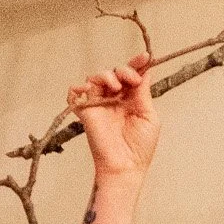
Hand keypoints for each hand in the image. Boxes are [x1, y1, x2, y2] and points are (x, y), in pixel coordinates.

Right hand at [66, 52, 158, 178]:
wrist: (126, 167)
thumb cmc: (140, 148)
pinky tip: (89, 89)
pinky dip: (78, 88)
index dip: (137, 64)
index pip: (131, 76)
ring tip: (117, 87)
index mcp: (131, 100)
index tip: (145, 57)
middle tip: (131, 79)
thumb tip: (145, 71)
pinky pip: (74, 94)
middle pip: (115, 72)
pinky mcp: (86, 112)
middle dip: (124, 70)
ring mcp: (99, 105)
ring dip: (106, 75)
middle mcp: (114, 100)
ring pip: (96, 78)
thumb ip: (144, 94)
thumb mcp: (149, 117)